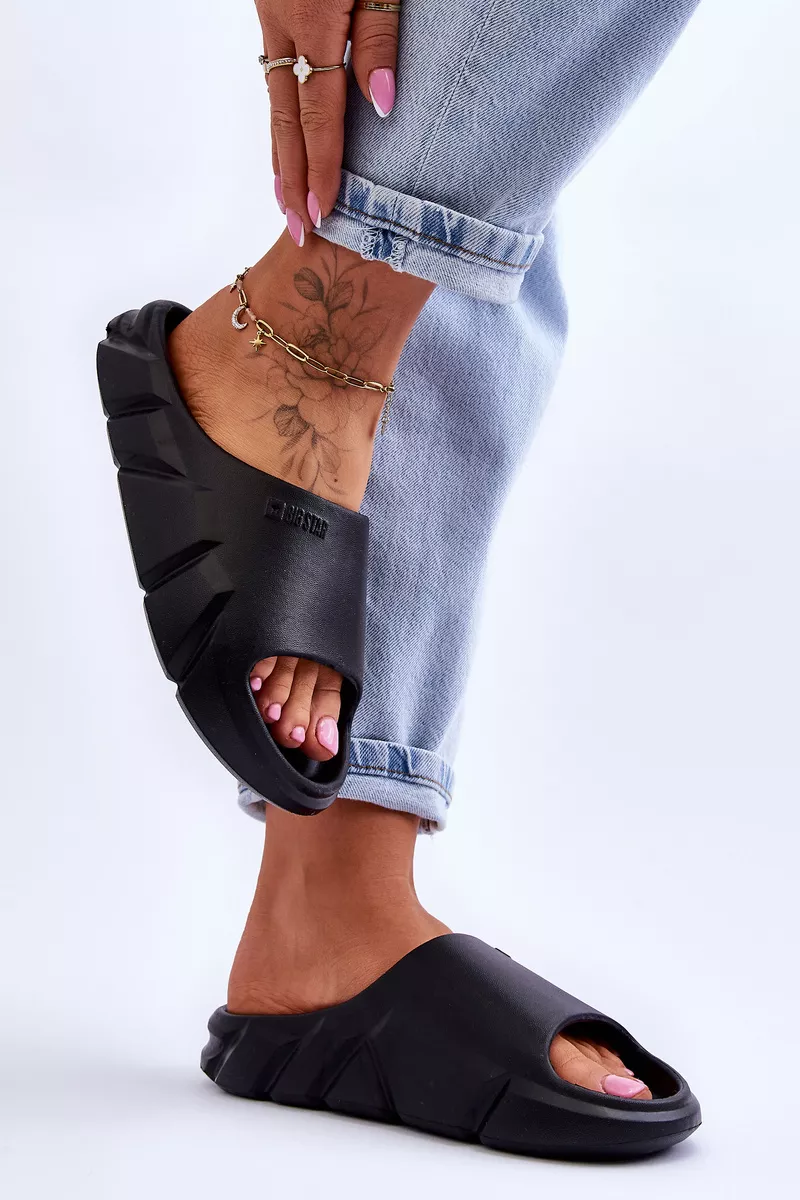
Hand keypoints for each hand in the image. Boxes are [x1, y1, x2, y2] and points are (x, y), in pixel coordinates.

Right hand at [256, 1, 399, 242]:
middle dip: (291, 178)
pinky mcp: (272, 4)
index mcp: (313, 16)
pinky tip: (286, 137)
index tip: (322, 210)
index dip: (320, 164)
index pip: (318, 109)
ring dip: (281, 151)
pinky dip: (280, 114)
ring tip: (285, 198)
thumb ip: (378, 35)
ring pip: (273, 97)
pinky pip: (274, 73)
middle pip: (285, 116)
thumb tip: (380, 102)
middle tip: (297, 227)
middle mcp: (282, 21)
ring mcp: (271, 12)